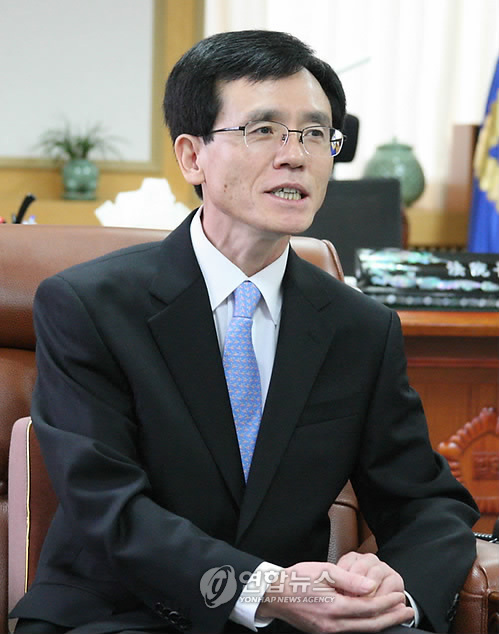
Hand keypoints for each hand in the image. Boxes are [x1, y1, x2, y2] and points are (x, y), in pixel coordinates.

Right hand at [256, 558, 413, 632]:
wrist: (274, 594)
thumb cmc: (297, 579)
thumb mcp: (323, 571)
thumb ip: (349, 579)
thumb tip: (371, 586)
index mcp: (333, 608)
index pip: (368, 608)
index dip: (387, 603)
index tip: (400, 596)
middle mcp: (333, 625)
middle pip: (369, 625)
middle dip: (391, 619)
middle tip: (407, 611)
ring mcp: (328, 631)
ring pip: (362, 631)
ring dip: (381, 623)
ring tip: (395, 615)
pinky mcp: (324, 632)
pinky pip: (351, 630)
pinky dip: (365, 624)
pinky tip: (372, 618)